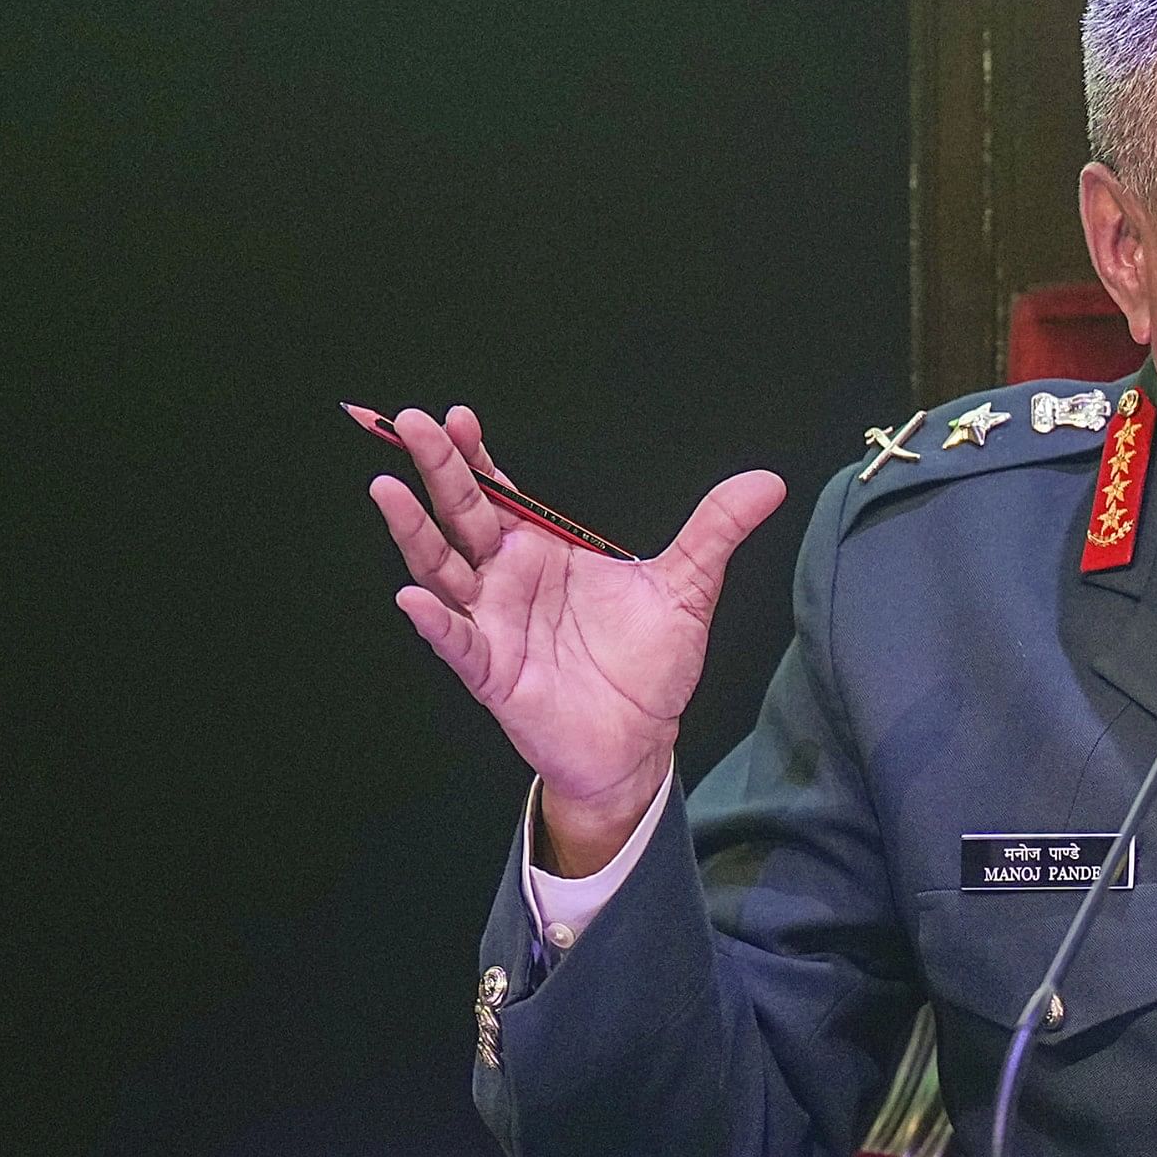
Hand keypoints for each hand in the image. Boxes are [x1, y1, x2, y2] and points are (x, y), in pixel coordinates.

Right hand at [369, 407, 786, 875]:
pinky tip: (415, 596)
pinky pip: (457, 642)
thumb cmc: (647, 664)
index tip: (456, 416)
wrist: (640, 740)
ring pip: (443, 568)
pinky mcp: (493, 672)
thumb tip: (768, 481)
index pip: (500, 491)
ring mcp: (493, 624)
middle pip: (461, 514)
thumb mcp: (687, 588)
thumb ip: (715, 530)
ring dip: (415, 532)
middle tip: (411, 424)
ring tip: (388, 490)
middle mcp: (506, 580)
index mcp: (542, 550)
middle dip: (435, 469)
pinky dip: (435, 620)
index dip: (476, 455)